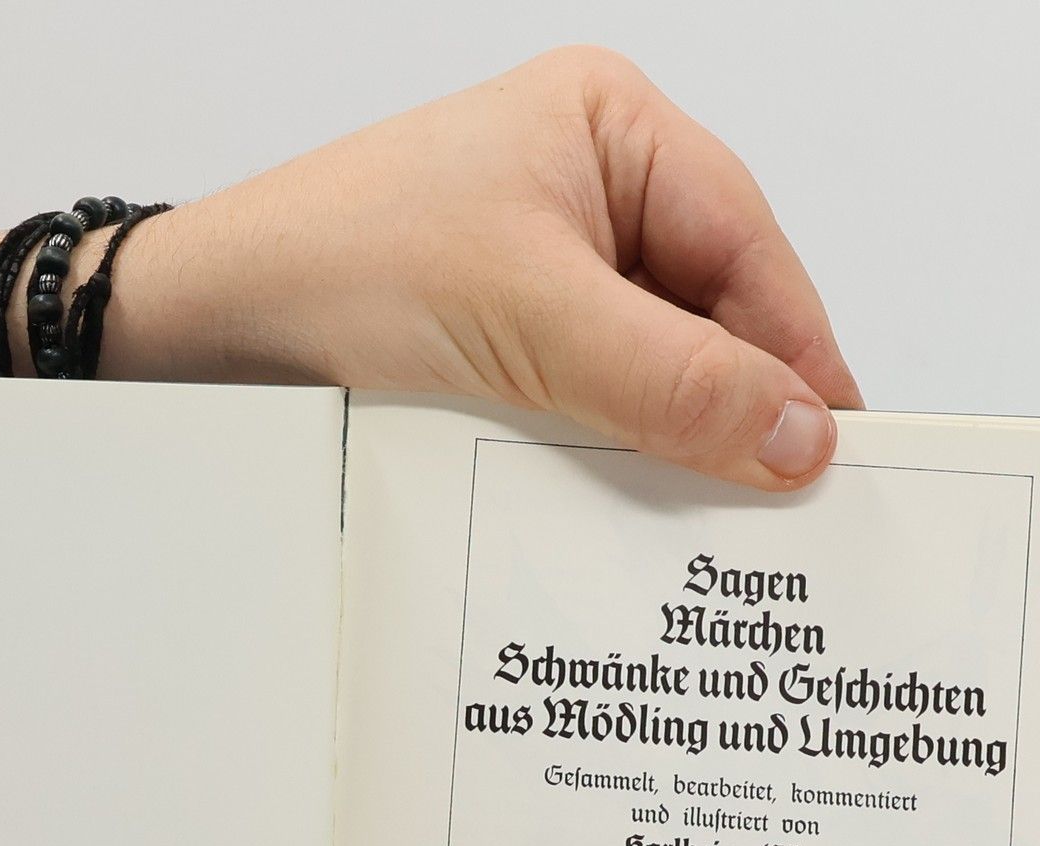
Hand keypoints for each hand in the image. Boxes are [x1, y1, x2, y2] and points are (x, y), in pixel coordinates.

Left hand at [107, 46, 861, 488]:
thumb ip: (672, 380)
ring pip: (652, 364)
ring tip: (703, 522)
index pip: (748, 250)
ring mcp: (543, 264)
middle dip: (736, 407)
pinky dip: (613, 448)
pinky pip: (593, 396)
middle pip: (710, 311)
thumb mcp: (529, 323)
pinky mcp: (504, 335)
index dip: (796, 356)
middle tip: (777, 511)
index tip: (836, 453)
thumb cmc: (338, 273)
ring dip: (671, 438)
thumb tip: (799, 437)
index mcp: (611, 130)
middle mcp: (587, 188)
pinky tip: (622, 503)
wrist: (203, 328)